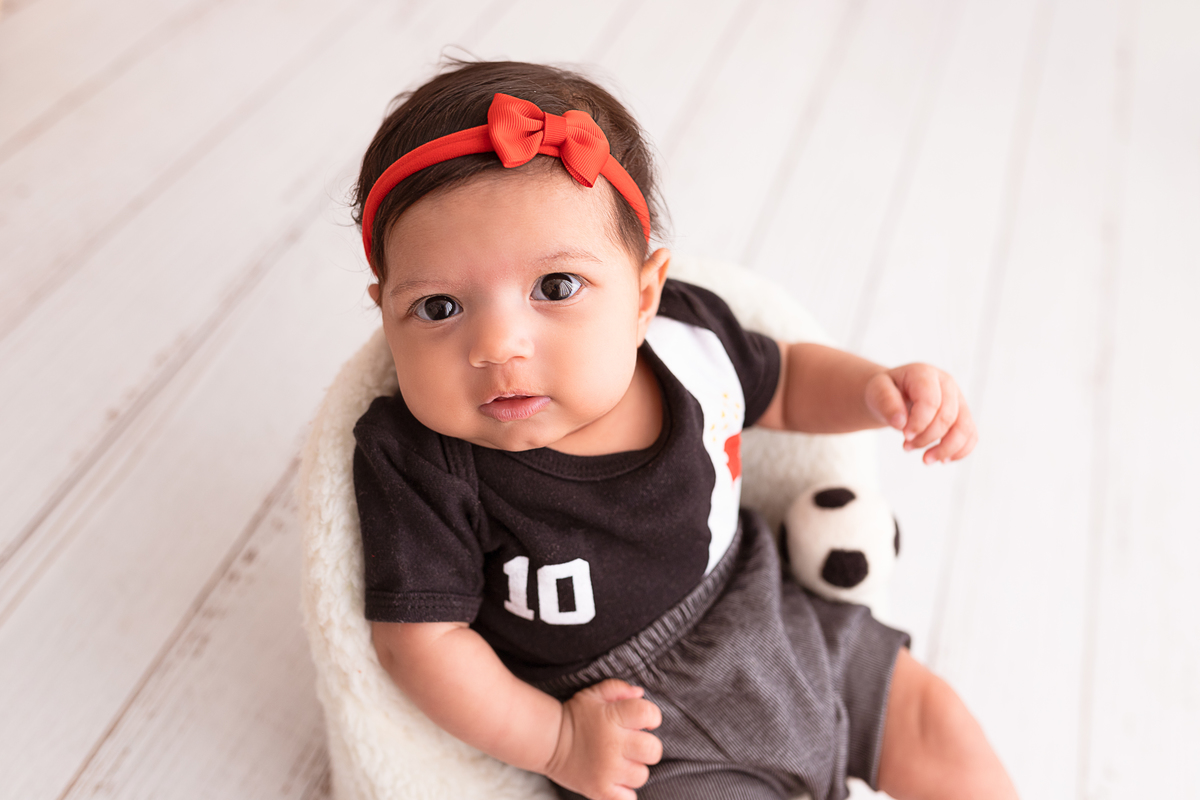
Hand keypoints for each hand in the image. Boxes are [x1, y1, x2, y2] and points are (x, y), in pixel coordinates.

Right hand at [544, 679, 662, 799]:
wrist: (549, 742)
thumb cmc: (575, 716)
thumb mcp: (593, 695)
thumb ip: (618, 689)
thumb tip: (640, 693)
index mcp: (612, 718)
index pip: (648, 713)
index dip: (652, 716)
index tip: (644, 721)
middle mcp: (612, 745)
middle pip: (653, 750)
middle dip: (648, 746)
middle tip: (634, 744)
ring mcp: (607, 771)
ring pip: (642, 775)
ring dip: (635, 769)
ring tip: (621, 762)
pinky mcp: (600, 791)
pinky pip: (629, 798)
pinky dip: (626, 792)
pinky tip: (617, 779)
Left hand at [865, 363, 976, 463]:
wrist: (893, 394)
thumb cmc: (885, 391)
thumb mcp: (877, 391)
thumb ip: (886, 402)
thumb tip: (901, 423)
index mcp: (925, 374)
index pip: (931, 401)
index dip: (919, 423)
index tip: (904, 436)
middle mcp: (947, 384)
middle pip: (947, 417)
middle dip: (926, 438)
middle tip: (906, 447)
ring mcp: (958, 399)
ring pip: (964, 429)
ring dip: (946, 449)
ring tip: (925, 460)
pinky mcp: (962, 415)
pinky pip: (971, 436)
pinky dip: (960, 452)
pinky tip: (942, 460)